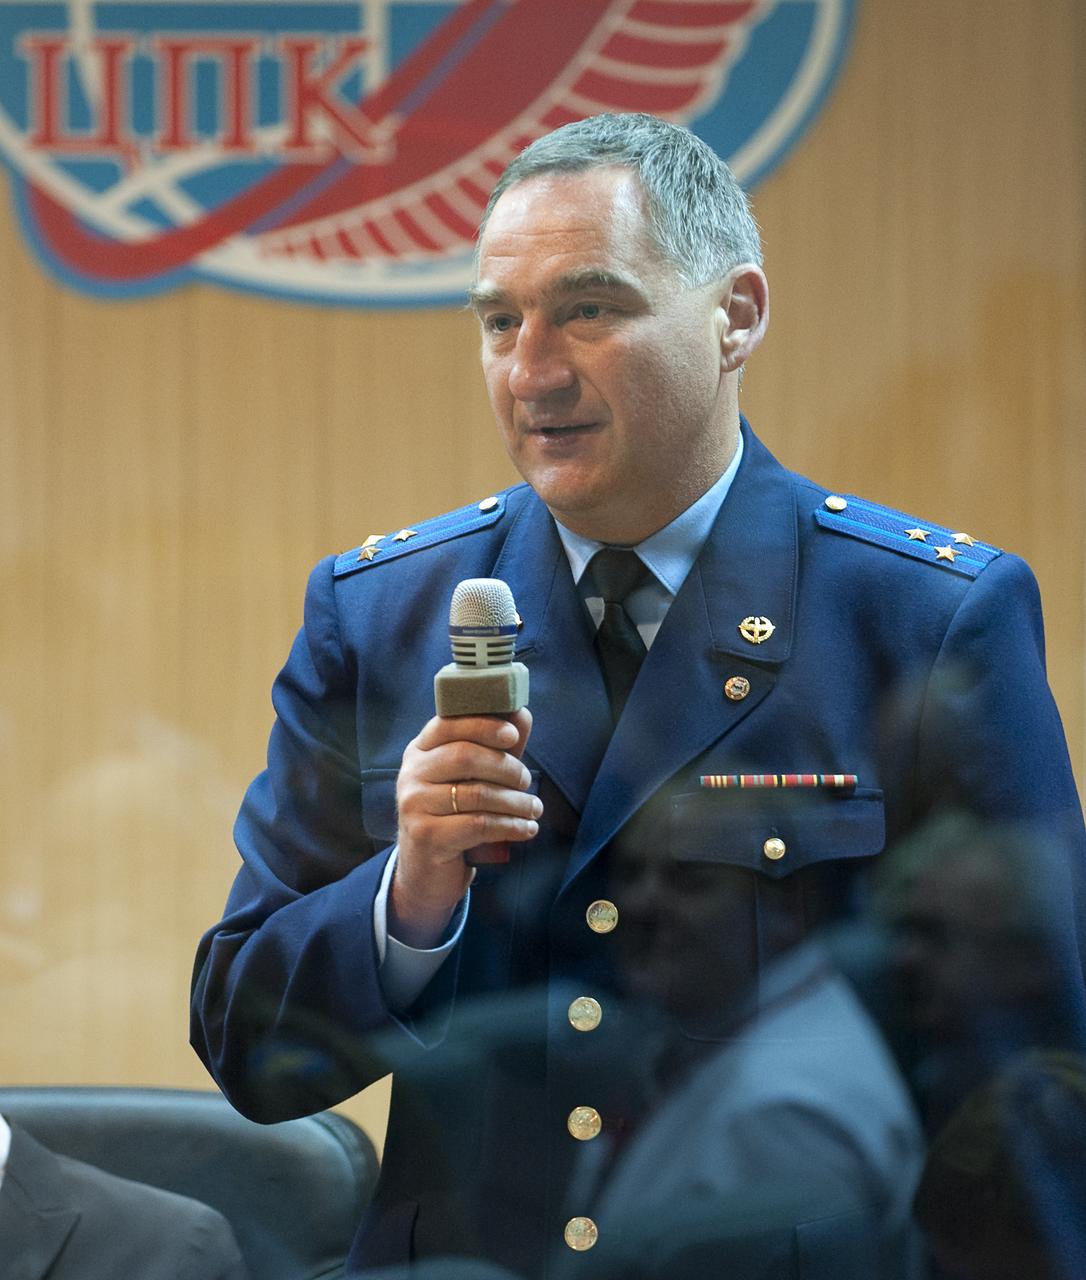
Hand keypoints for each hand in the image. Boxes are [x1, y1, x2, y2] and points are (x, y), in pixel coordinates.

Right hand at [390, 709, 538, 947]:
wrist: (427, 871)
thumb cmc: (454, 815)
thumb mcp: (472, 779)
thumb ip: (493, 747)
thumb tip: (521, 713)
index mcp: (420, 750)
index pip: (448, 723)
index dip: (483, 725)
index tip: (512, 736)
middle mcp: (411, 773)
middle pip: (465, 756)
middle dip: (506, 767)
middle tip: (527, 781)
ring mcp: (414, 804)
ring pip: (476, 793)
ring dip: (516, 802)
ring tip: (534, 809)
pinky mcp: (425, 836)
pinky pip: (478, 825)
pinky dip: (510, 826)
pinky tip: (527, 829)